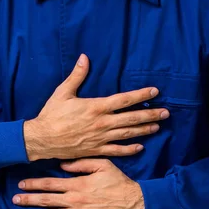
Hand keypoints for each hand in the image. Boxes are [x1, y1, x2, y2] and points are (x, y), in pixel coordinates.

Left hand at [12, 158, 144, 208]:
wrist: (134, 203)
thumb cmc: (118, 181)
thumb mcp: (102, 164)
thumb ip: (81, 163)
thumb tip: (63, 164)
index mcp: (77, 184)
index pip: (51, 183)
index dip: (35, 184)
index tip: (22, 183)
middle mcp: (75, 200)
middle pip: (48, 200)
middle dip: (30, 200)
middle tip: (15, 200)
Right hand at [23, 54, 169, 160]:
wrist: (42, 139)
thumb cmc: (52, 114)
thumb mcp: (63, 92)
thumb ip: (77, 75)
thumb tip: (84, 57)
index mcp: (96, 107)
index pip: (124, 100)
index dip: (141, 95)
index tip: (154, 91)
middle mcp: (102, 123)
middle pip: (131, 118)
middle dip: (150, 114)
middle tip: (166, 113)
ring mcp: (100, 138)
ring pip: (127, 134)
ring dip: (144, 130)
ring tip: (157, 126)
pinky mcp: (96, 150)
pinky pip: (116, 150)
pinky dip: (129, 149)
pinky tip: (140, 147)